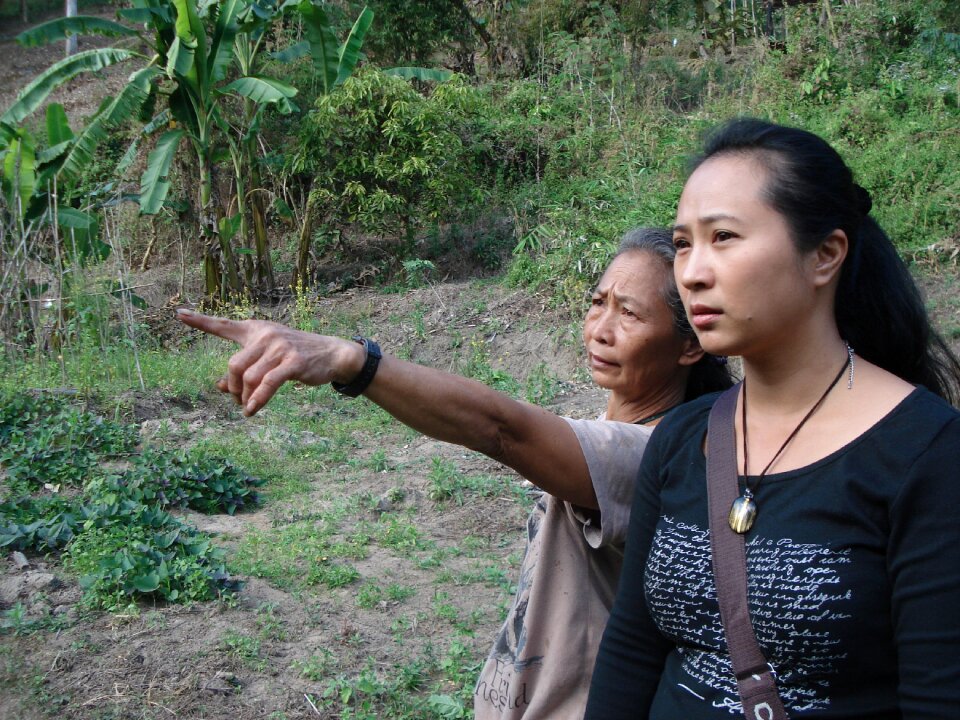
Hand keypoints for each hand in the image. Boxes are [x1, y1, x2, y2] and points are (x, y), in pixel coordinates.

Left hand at [174, 309, 361, 415]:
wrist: (331, 354)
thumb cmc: (296, 356)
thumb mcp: (268, 359)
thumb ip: (243, 370)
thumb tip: (220, 387)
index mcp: (256, 329)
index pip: (223, 325)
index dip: (200, 321)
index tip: (179, 314)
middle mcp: (265, 335)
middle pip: (233, 365)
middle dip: (232, 387)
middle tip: (237, 400)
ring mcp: (279, 347)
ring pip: (248, 377)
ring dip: (244, 398)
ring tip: (248, 407)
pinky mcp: (292, 362)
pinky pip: (267, 385)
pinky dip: (257, 400)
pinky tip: (252, 410)